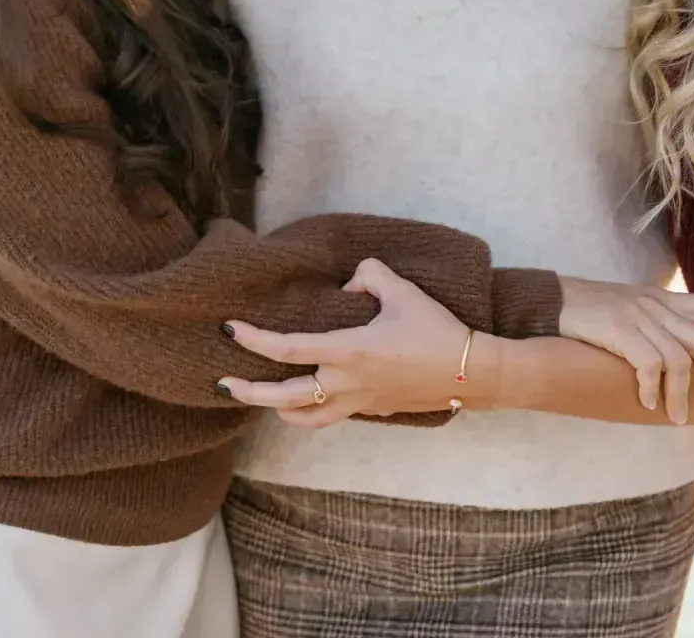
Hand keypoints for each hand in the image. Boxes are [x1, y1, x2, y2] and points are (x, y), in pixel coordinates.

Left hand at [216, 258, 477, 427]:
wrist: (470, 372)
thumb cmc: (437, 330)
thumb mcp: (402, 290)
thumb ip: (368, 276)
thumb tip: (348, 285)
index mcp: (348, 351)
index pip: (287, 348)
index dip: (253, 339)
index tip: (230, 328)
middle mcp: (346, 383)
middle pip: (283, 397)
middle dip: (248, 391)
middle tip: (223, 383)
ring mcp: (358, 401)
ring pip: (304, 418)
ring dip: (276, 409)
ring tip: (261, 398)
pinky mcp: (372, 409)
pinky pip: (330, 415)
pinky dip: (309, 411)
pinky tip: (307, 398)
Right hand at [557, 277, 693, 421]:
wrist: (551, 302)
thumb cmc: (593, 314)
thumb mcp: (634, 311)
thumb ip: (661, 327)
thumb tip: (686, 359)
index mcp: (666, 300)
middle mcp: (658, 305)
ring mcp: (638, 317)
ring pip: (679, 360)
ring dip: (681, 395)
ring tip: (675, 418)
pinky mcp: (617, 330)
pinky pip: (648, 365)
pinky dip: (652, 389)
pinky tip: (648, 403)